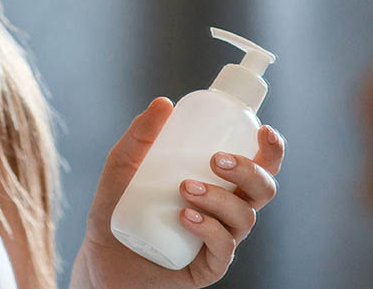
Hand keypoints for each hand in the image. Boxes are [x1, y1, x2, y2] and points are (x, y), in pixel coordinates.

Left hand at [71, 97, 285, 288]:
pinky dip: (209, 228)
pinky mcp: (209, 267)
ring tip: (184, 189)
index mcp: (218, 183)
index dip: (271, 150)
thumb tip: (164, 104)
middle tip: (215, 160)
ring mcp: (220, 240)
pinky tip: (186, 217)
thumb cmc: (118, 206)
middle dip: (248, 170)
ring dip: (219, 198)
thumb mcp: (124, 164)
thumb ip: (141, 135)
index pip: (258, 166)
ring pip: (244, 217)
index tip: (262, 130)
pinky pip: (223, 247)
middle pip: (263, 190)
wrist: (101, 252)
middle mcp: (226, 211)